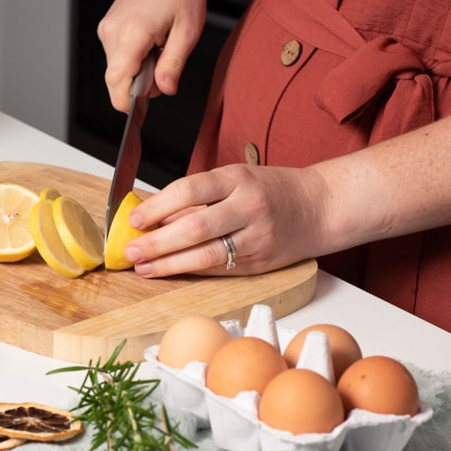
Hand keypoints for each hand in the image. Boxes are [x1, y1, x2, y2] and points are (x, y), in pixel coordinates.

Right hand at [96, 0, 209, 110]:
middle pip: (116, 78)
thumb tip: (164, 90)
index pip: (116, 79)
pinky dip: (132, 57)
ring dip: (136, 69)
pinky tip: (149, 40)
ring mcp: (107, 26)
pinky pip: (115, 55)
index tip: (138, 111)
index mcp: (133, 31)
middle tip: (164, 66)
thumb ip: (173, 65)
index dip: (125, 101)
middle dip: (137, 84)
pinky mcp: (107, 25)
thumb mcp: (189, 33)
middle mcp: (113, 28)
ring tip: (158, 47)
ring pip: (115, 67)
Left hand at [122, 164, 331, 276]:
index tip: (135, 219)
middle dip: (157, 242)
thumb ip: (199, 195)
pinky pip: (220, 269)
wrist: (319, 207)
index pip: (190, 190)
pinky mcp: (260, 263)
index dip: (158, 206)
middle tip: (131, 251)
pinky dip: (191, 271)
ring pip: (206, 255)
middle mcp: (249, 207)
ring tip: (143, 267)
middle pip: (195, 228)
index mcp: (238, 179)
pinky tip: (170, 271)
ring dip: (169, 264)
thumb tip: (154, 215)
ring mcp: (257, 237)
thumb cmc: (271, 190)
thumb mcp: (236, 179)